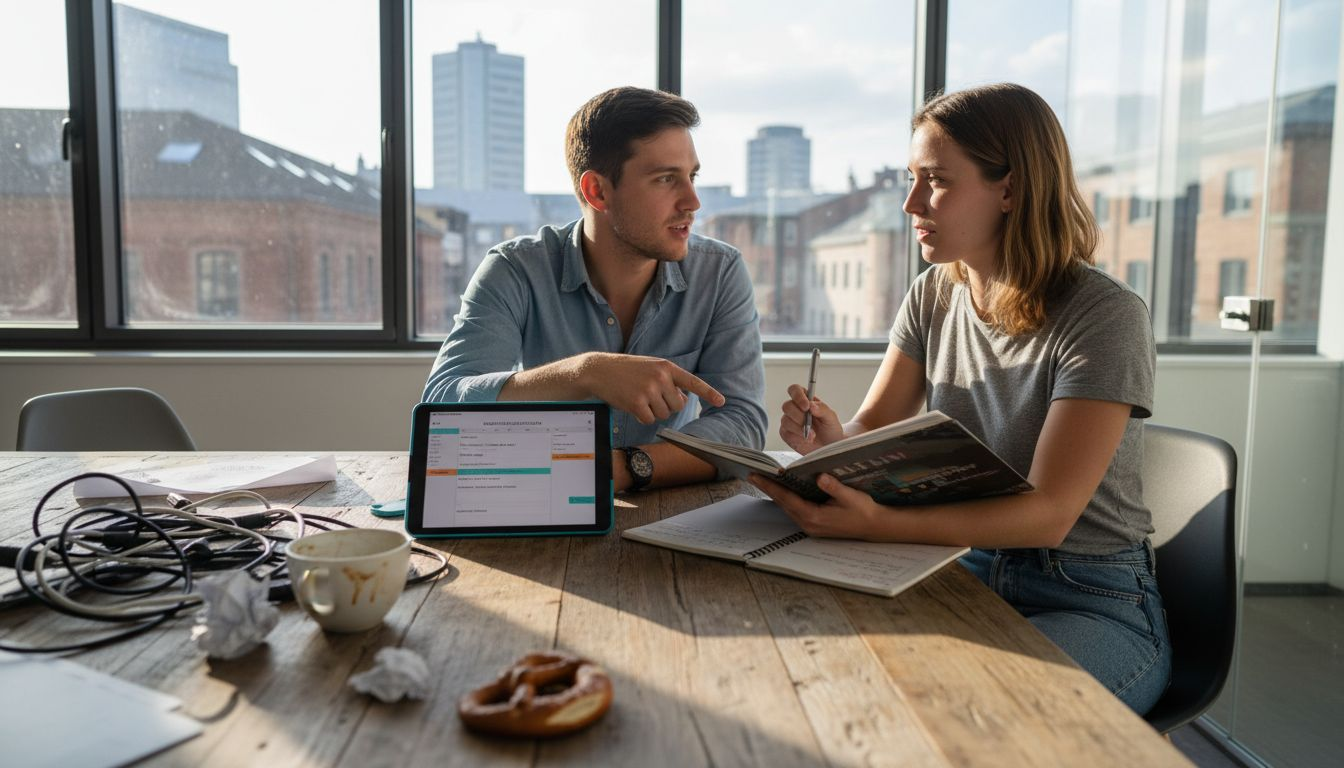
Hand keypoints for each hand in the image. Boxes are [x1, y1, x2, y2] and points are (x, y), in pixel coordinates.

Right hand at [581, 353, 724, 424]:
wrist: (599, 370)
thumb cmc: (627, 370)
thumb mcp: (651, 368)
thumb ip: (670, 382)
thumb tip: (685, 401)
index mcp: (667, 367)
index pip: (692, 382)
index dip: (708, 393)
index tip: (722, 402)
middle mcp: (661, 378)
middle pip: (677, 406)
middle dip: (667, 406)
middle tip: (650, 396)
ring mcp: (649, 390)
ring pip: (664, 414)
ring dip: (653, 411)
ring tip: (639, 397)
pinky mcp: (637, 403)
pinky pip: (649, 420)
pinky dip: (641, 417)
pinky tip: (632, 405)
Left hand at [747, 472, 881, 538]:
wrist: (875, 527)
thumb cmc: (864, 510)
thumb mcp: (851, 496)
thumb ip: (834, 487)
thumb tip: (820, 476)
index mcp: (815, 517)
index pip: (787, 499)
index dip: (770, 486)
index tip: (756, 475)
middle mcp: (809, 524)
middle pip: (783, 503)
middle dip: (768, 488)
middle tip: (753, 473)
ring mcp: (811, 526)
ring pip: (788, 507)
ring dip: (776, 494)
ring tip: (763, 479)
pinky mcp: (814, 525)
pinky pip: (795, 510)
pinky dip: (787, 499)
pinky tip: (782, 489)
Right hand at [779, 383, 842, 452]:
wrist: (829, 447)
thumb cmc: (830, 430)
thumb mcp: (831, 418)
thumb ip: (822, 409)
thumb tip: (812, 405)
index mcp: (806, 400)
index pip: (795, 390)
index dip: (798, 396)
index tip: (806, 406)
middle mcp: (795, 409)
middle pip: (787, 406)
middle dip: (799, 416)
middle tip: (810, 423)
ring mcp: (789, 421)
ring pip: (786, 420)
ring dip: (800, 428)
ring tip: (812, 435)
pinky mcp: (786, 433)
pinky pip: (786, 432)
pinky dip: (797, 436)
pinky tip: (806, 439)